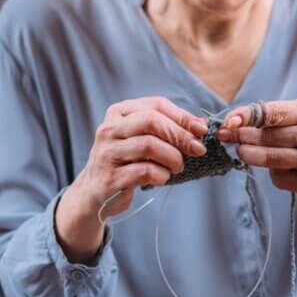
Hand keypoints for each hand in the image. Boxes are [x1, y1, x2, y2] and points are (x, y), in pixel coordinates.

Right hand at [56, 97, 207, 261]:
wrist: (95, 192)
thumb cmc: (126, 162)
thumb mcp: (142, 139)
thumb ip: (167, 129)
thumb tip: (201, 125)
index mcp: (119, 112)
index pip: (156, 105)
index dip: (182, 117)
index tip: (201, 130)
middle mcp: (109, 129)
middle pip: (151, 121)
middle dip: (180, 135)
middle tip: (197, 150)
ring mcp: (107, 153)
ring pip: (148, 145)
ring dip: (172, 157)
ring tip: (178, 167)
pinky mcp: (109, 177)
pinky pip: (144, 171)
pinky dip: (161, 175)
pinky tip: (164, 178)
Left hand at [216, 99, 296, 227]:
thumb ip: (279, 116)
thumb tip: (238, 121)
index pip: (273, 112)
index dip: (246, 116)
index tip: (228, 121)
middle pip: (268, 137)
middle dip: (242, 138)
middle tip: (227, 138)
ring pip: (272, 160)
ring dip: (252, 157)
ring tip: (243, 153)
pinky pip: (282, 180)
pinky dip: (274, 175)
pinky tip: (276, 170)